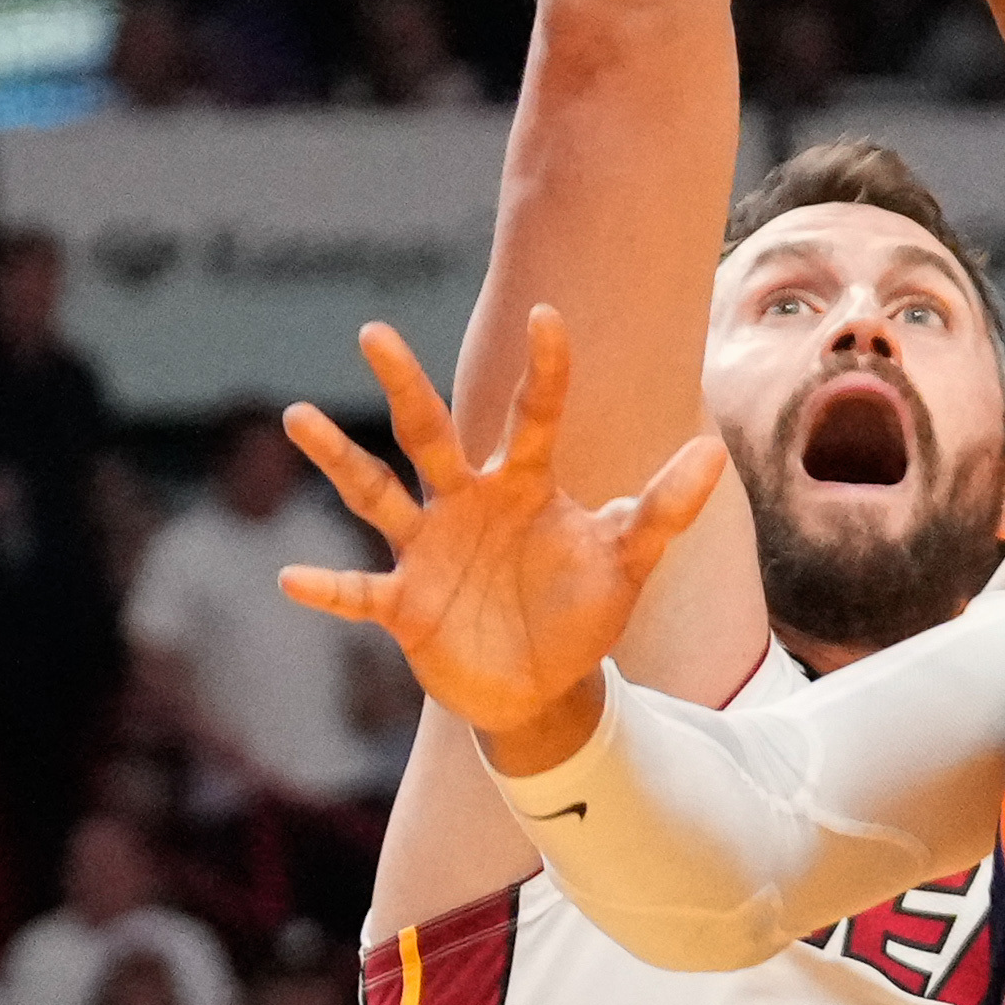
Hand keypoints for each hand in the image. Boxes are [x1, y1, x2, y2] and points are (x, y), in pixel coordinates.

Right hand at [278, 310, 726, 766]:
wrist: (543, 688)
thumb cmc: (582, 610)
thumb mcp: (627, 560)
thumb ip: (663, 509)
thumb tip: (713, 452)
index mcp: (522, 484)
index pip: (535, 415)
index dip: (545, 370)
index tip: (547, 315)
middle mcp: (466, 503)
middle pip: (429, 433)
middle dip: (404, 385)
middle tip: (374, 332)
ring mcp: (429, 550)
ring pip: (376, 494)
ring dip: (338, 460)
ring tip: (297, 416)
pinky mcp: (405, 604)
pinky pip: (360, 594)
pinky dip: (328, 590)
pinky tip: (291, 577)